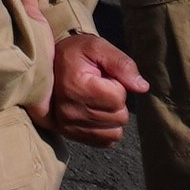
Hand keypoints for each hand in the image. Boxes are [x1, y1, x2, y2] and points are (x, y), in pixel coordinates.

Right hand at [34, 30, 145, 145]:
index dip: (116, 84)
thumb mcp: (97, 48)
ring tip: (96, 100)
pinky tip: (96, 113)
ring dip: (112, 116)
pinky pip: (105, 141)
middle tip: (98, 88)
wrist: (46, 65)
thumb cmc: (75, 54)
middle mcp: (69, 111)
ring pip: (115, 132)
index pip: (118, 98)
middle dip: (115, 101)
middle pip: (119, 117)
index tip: (101, 76)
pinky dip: (106, 129)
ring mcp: (69, 126)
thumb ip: (122, 64)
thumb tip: (142, 87)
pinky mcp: (70, 135)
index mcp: (76, 87)